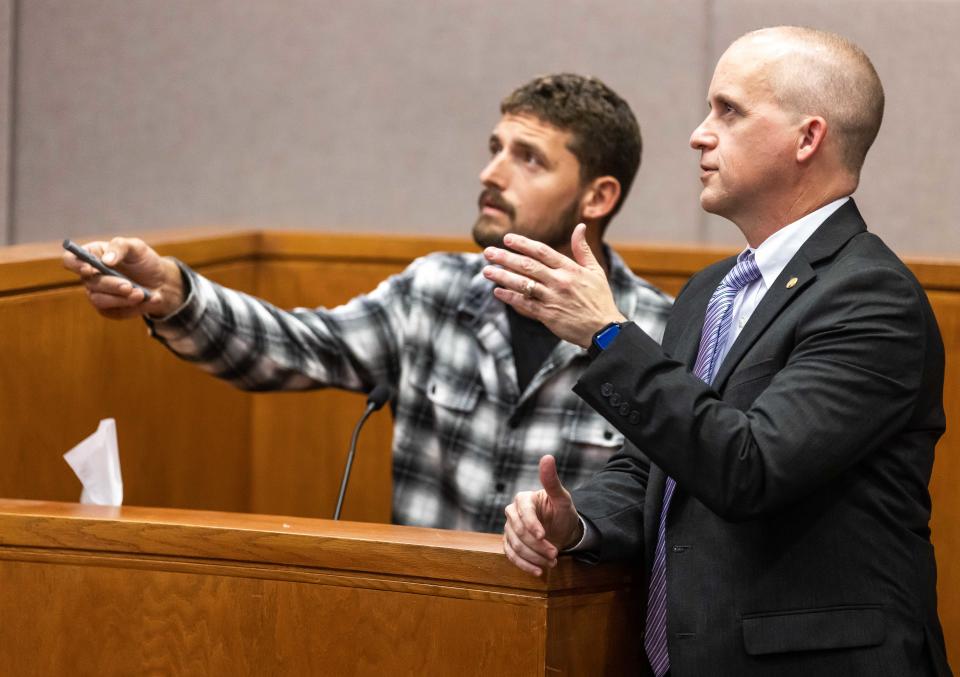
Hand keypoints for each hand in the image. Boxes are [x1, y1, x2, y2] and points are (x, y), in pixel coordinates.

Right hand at [62, 237, 184, 318]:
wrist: (161, 281)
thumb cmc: (144, 261)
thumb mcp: (137, 247)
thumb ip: (120, 247)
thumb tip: (107, 260)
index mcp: (92, 255)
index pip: (70, 260)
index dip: (75, 265)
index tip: (90, 269)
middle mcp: (90, 276)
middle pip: (89, 283)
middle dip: (111, 285)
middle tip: (129, 286)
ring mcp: (98, 294)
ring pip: (100, 300)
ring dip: (122, 299)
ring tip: (142, 293)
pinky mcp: (109, 310)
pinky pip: (116, 312)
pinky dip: (135, 307)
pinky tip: (150, 299)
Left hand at [482, 223, 624, 346]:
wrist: (603, 329)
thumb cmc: (599, 299)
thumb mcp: (595, 271)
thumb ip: (583, 249)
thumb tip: (580, 226)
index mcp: (570, 269)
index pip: (542, 251)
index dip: (522, 243)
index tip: (507, 238)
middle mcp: (559, 281)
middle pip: (527, 266)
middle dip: (505, 257)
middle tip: (487, 252)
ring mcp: (552, 298)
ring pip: (522, 284)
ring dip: (502, 276)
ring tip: (486, 270)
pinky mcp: (547, 315)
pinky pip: (524, 304)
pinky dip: (510, 297)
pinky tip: (497, 291)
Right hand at [503, 455, 582, 575]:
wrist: (561, 529)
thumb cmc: (561, 511)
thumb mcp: (562, 498)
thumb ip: (552, 480)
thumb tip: (547, 456)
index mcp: (523, 498)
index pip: (523, 512)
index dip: (532, 525)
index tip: (545, 536)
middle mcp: (512, 513)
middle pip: (518, 531)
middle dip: (537, 545)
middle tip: (555, 554)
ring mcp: (509, 529)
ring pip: (515, 545)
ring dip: (534, 557)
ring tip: (552, 563)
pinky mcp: (509, 543)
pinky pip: (511, 556)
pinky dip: (525, 565)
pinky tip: (539, 572)